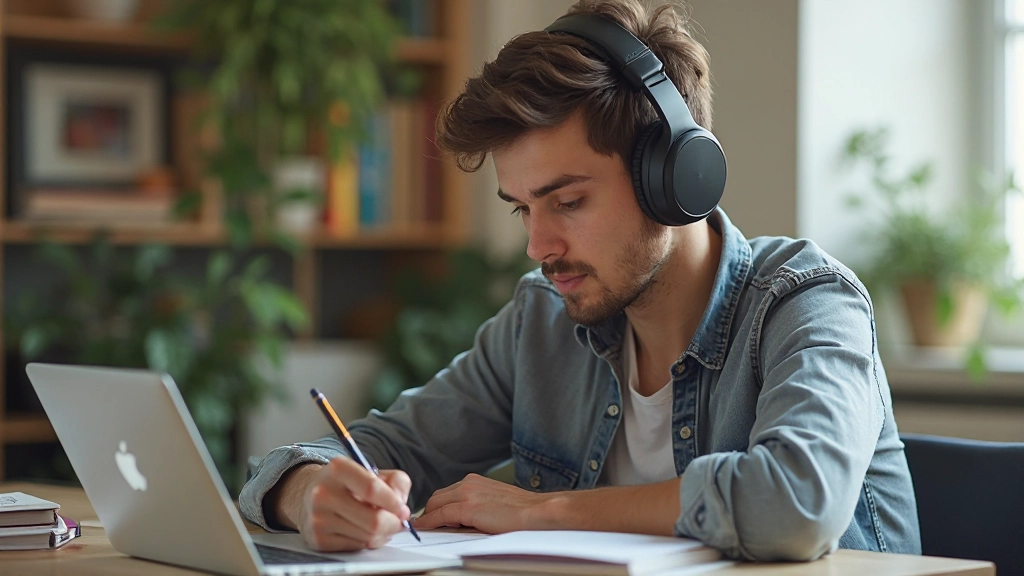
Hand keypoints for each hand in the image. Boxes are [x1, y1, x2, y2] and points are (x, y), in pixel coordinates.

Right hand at [278, 458, 412, 551]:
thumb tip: (402, 508)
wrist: (309, 496)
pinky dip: (368, 542)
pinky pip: (356, 547)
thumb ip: (397, 481)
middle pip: (373, 520)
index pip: (372, 489)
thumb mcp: (372, 471)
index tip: (403, 510)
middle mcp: (323, 493)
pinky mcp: (318, 539)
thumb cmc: (348, 484)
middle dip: (393, 524)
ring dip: (382, 534)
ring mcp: (318, 518)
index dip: (393, 503)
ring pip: (368, 537)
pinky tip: (364, 531)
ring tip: (381, 525)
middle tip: (398, 522)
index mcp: (338, 469)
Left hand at [413, 473, 553, 533]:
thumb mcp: (495, 501)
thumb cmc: (522, 511)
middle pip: (438, 496)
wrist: (537, 511)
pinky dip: (429, 522)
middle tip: (426, 523)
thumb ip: (478, 504)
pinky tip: (423, 528)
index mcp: (476, 481)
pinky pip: (440, 515)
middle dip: (429, 511)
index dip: (437, 506)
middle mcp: (469, 484)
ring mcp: (467, 494)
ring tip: (424, 528)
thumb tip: (462, 518)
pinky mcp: (468, 508)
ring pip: (436, 504)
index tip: (430, 515)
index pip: (447, 492)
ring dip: (428, 516)